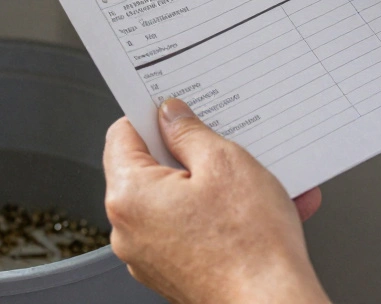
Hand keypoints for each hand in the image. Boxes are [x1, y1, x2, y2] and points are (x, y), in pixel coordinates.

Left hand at [103, 99, 330, 303]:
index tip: (175, 109)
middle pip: (149, 169)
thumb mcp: (224, 162)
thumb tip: (172, 117)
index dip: (151, 116)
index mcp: (129, 196)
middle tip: (223, 144)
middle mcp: (129, 230)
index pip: (122, 134)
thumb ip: (190, 132)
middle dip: (189, 153)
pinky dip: (218, 215)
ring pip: (176, 200)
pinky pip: (190, 229)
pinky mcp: (174, 272)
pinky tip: (258, 208)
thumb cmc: (251, 247)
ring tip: (255, 180)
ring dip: (213, 185)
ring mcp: (150, 256)